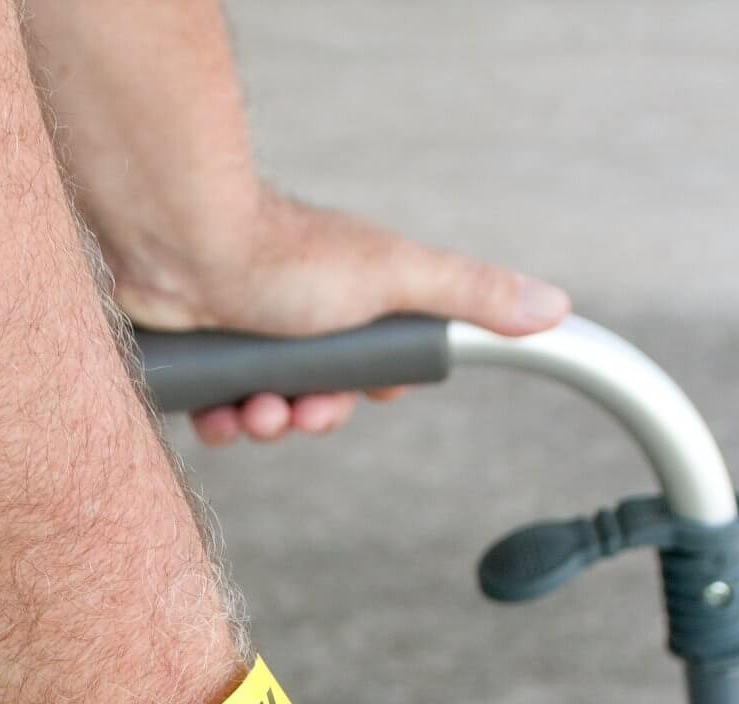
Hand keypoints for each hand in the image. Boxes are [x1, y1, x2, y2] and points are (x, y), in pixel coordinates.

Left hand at [109, 191, 571, 445]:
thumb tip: (558, 308)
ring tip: (254, 407)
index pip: (376, 366)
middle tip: (300, 409)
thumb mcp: (399, 278)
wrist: (180, 244)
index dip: (370, 392)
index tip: (364, 393)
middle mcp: (298, 314)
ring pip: (268, 409)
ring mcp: (245, 333)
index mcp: (349, 298)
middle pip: (321, 396)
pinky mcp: (198, 354)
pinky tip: (220, 413)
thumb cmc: (286, 254)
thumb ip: (474, 293)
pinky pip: (216, 411)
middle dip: (313, 415)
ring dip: (267, 423)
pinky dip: (221, 421)